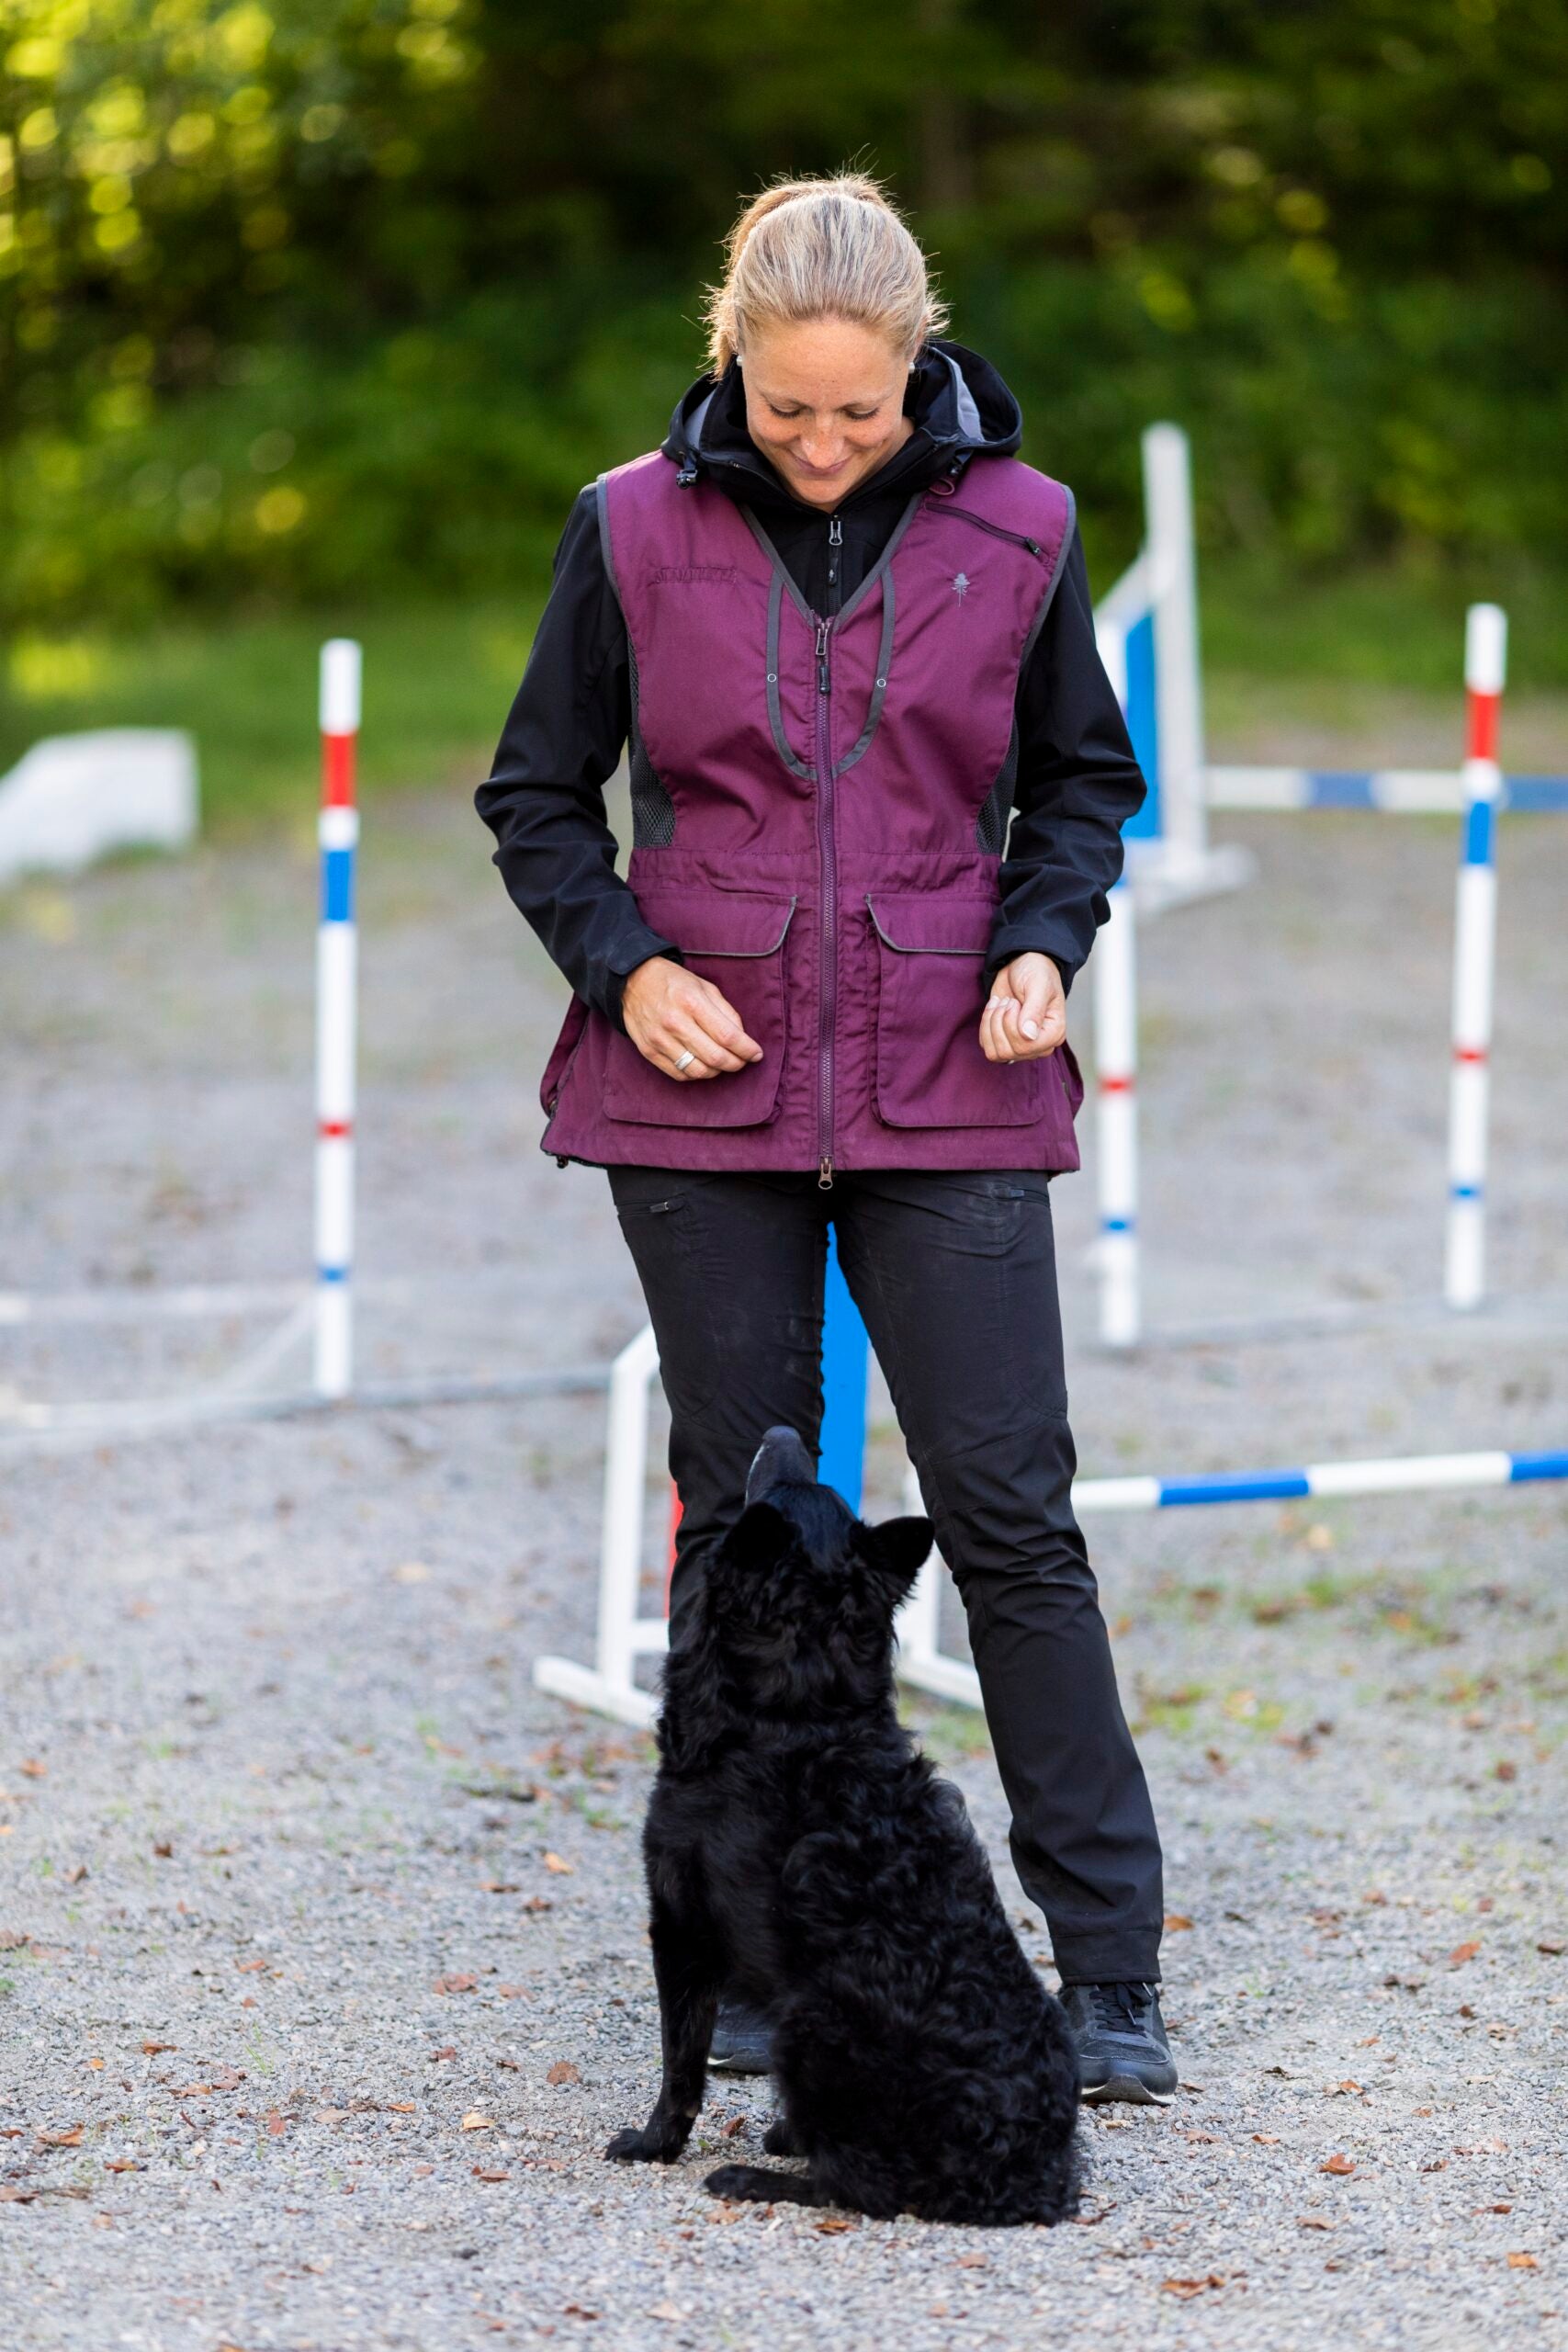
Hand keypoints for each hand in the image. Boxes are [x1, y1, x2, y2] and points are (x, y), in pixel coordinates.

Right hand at [621, 955, 762, 1079]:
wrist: (633, 981)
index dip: (746, 1049)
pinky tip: (702, 1064)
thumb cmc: (674, 983)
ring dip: (717, 1071)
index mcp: (692, 1002)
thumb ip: (726, 1012)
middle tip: (742, 1060)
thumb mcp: (705, 987)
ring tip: (722, 1063)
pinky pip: (679, 1074)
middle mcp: (674, 1022)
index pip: (727, 1036)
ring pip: (698, 1071)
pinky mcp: (649, 1052)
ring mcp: (659, 1039)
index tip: (756, 1054)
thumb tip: (742, 1039)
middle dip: (736, 1063)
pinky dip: (696, 1074)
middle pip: (715, 1057)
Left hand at [978, 950, 1065, 1062]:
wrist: (1022, 964)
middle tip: (1008, 1001)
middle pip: (1009, 1051)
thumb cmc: (1036, 972)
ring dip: (991, 1024)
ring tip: (1000, 1004)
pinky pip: (987, 1046)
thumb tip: (1028, 1036)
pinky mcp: (1004, 1041)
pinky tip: (995, 1008)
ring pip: (996, 1053)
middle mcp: (1039, 1045)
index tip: (1014, 1002)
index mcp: (1054, 1033)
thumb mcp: (1038, 985)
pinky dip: (985, 1025)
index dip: (1011, 1025)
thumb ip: (1034, 1010)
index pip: (1026, 1046)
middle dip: (1000, 1021)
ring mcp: (1021, 1046)